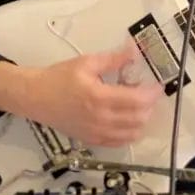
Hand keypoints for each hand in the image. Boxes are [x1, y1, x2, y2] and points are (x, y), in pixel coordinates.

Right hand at [0, 45, 161, 147]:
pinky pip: (119, 142)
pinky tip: (130, 121)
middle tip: (150, 93)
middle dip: (150, 106)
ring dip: (142, 120)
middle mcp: (101, 119)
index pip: (137, 100)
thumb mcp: (87, 62)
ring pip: (132, 133)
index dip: (152, 93)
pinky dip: (130, 133)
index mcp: (100, 97)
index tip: (158, 85)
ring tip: (141, 106)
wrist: (35, 97)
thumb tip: (135, 51)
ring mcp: (96, 133)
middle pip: (138, 118)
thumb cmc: (59, 77)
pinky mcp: (91, 140)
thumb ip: (114, 59)